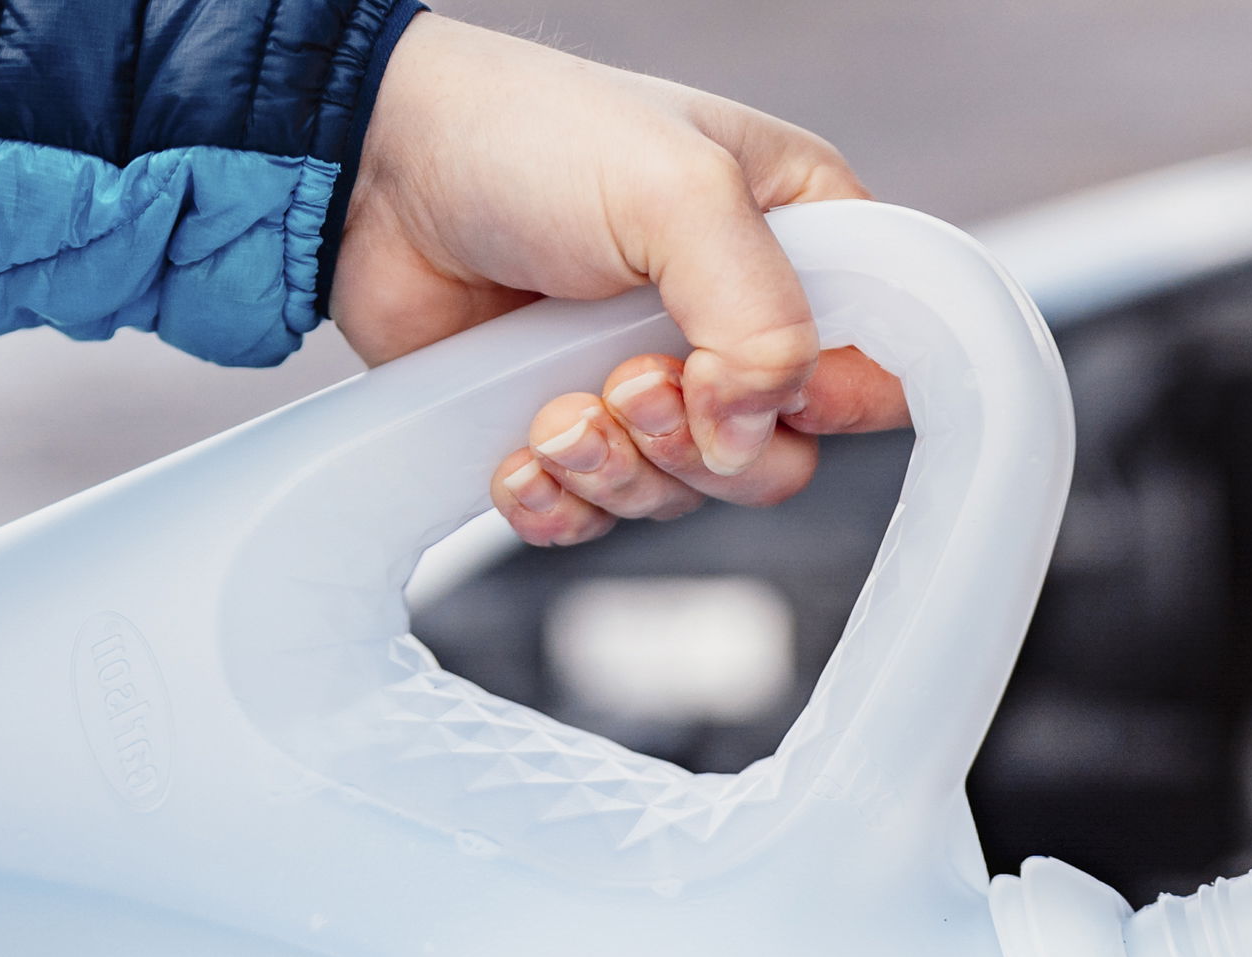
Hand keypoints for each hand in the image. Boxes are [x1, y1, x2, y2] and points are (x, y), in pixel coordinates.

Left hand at [335, 16, 911, 544]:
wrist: (373, 170)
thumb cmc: (532, 139)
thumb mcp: (679, 193)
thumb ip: (757, 316)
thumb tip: (752, 433)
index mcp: (797, 242)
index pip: (878, 363)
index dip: (834, 402)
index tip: (770, 391)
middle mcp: (731, 320)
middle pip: (778, 461)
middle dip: (698, 446)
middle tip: (629, 384)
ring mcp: (646, 381)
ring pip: (685, 498)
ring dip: (616, 470)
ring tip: (555, 405)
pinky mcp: (565, 430)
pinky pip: (596, 521)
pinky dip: (556, 505)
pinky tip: (518, 450)